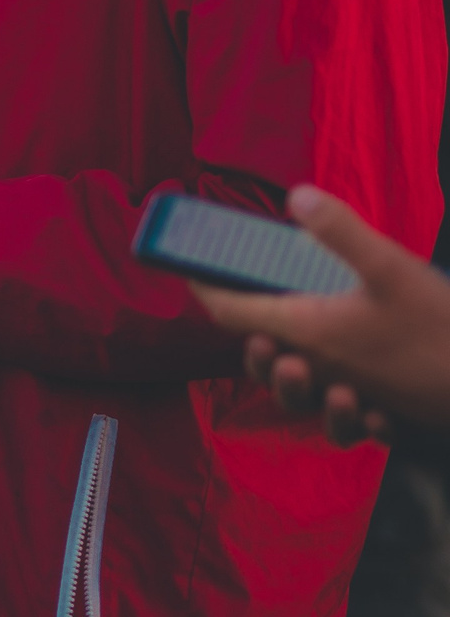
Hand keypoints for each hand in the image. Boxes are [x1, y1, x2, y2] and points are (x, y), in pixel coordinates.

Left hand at [194, 185, 449, 446]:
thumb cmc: (440, 330)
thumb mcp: (391, 268)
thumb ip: (341, 232)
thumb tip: (297, 196)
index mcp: (309, 331)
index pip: (233, 312)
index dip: (206, 288)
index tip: (192, 269)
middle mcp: (321, 368)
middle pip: (264, 363)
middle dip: (251, 343)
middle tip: (258, 321)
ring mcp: (352, 395)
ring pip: (301, 398)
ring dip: (288, 380)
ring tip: (292, 358)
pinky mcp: (383, 412)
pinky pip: (349, 420)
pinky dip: (343, 410)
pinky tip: (354, 395)